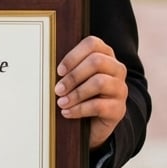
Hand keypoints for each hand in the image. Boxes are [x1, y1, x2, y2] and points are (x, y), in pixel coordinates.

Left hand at [55, 35, 127, 150]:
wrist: (93, 123)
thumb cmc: (81, 94)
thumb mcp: (74, 79)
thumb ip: (67, 69)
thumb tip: (46, 66)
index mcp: (105, 55)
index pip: (92, 44)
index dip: (73, 56)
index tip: (59, 70)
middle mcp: (117, 69)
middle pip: (97, 61)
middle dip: (73, 76)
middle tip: (58, 89)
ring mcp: (120, 88)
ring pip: (99, 82)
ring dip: (76, 93)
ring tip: (61, 102)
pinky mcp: (119, 109)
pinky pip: (99, 105)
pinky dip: (79, 109)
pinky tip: (67, 112)